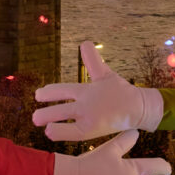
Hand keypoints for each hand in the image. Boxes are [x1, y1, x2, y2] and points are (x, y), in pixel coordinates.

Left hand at [33, 42, 162, 140]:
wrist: (138, 108)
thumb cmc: (120, 91)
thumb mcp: (105, 74)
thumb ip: (92, 60)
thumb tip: (84, 42)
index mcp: (86, 90)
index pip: (62, 90)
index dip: (48, 92)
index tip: (38, 95)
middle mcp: (85, 103)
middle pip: (60, 107)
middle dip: (45, 110)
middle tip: (35, 113)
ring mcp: (87, 117)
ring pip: (63, 118)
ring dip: (47, 119)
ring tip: (36, 120)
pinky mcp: (91, 130)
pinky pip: (70, 133)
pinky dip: (59, 132)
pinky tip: (49, 131)